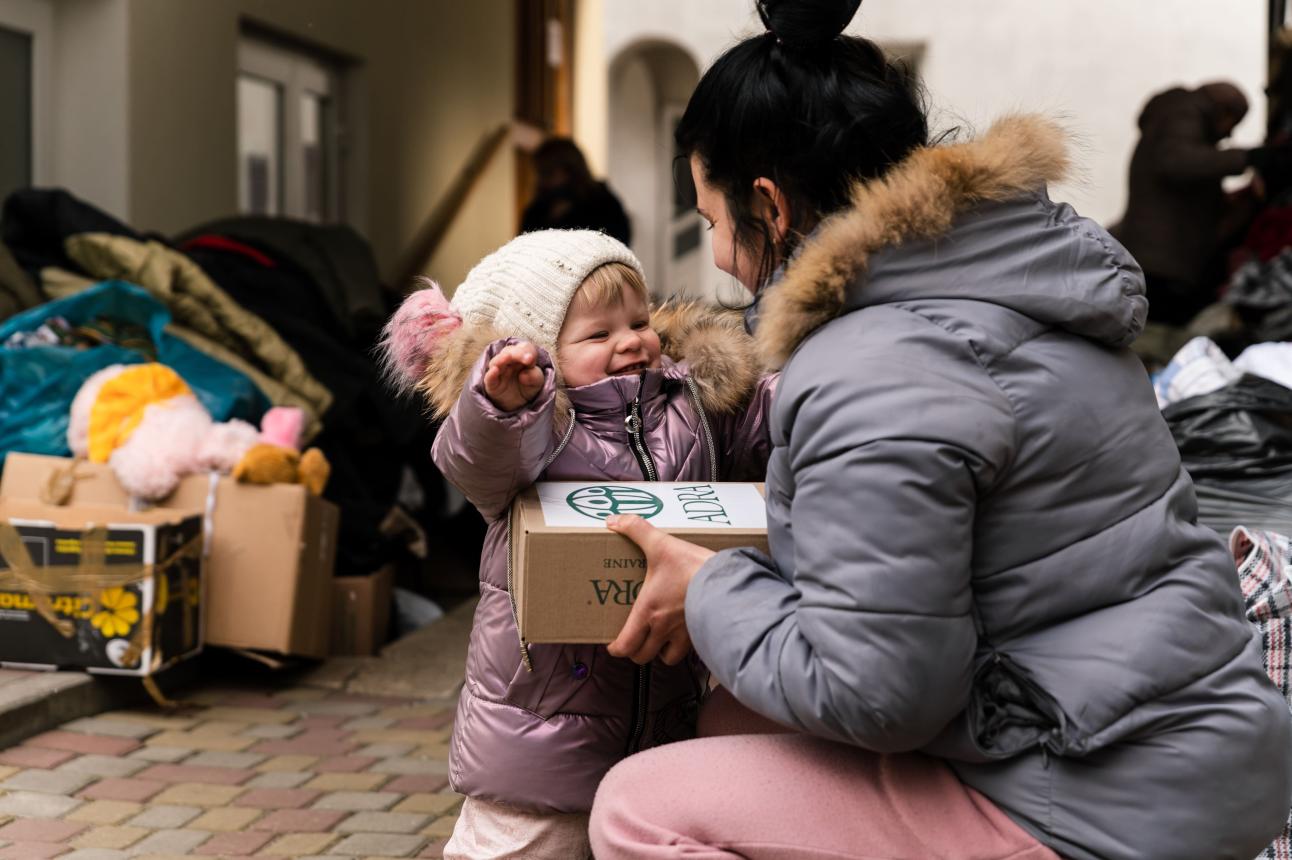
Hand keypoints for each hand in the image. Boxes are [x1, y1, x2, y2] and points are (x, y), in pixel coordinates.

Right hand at [483, 342, 543, 410]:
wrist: (519, 403)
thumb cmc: (527, 387)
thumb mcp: (537, 382)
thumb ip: (535, 376)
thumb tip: (524, 374)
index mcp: (521, 356)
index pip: (524, 348)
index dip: (528, 351)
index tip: (531, 359)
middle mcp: (508, 361)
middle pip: (509, 351)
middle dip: (518, 354)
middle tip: (528, 359)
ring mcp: (498, 372)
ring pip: (496, 361)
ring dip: (502, 359)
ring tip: (508, 357)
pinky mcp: (491, 384)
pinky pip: (489, 377)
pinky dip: (491, 374)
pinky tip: (495, 370)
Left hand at [606, 514, 714, 665]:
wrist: (727, 580)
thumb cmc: (692, 567)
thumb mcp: (660, 544)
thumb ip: (636, 529)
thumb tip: (614, 520)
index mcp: (648, 612)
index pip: (626, 645)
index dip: (616, 648)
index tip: (614, 644)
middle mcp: (664, 628)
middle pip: (643, 656)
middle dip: (636, 652)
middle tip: (635, 640)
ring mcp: (685, 634)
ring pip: (668, 658)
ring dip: (661, 653)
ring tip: (660, 640)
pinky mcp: (703, 632)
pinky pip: (691, 651)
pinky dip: (685, 647)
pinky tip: (685, 633)